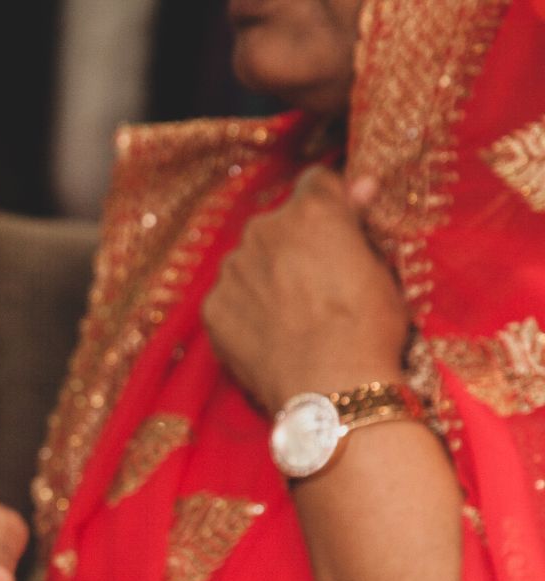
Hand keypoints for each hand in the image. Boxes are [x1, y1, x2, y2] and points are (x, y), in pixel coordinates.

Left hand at [203, 167, 410, 413]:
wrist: (329, 385)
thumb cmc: (369, 326)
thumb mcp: (380, 267)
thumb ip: (360, 222)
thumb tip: (360, 184)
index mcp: (311, 210)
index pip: (315, 184)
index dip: (330, 208)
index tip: (339, 232)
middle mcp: (263, 229)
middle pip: (277, 226)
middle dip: (292, 246)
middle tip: (315, 286)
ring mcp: (232, 269)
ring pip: (248, 262)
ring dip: (264, 278)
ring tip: (291, 317)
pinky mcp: (212, 307)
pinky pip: (228, 299)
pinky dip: (243, 312)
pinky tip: (268, 337)